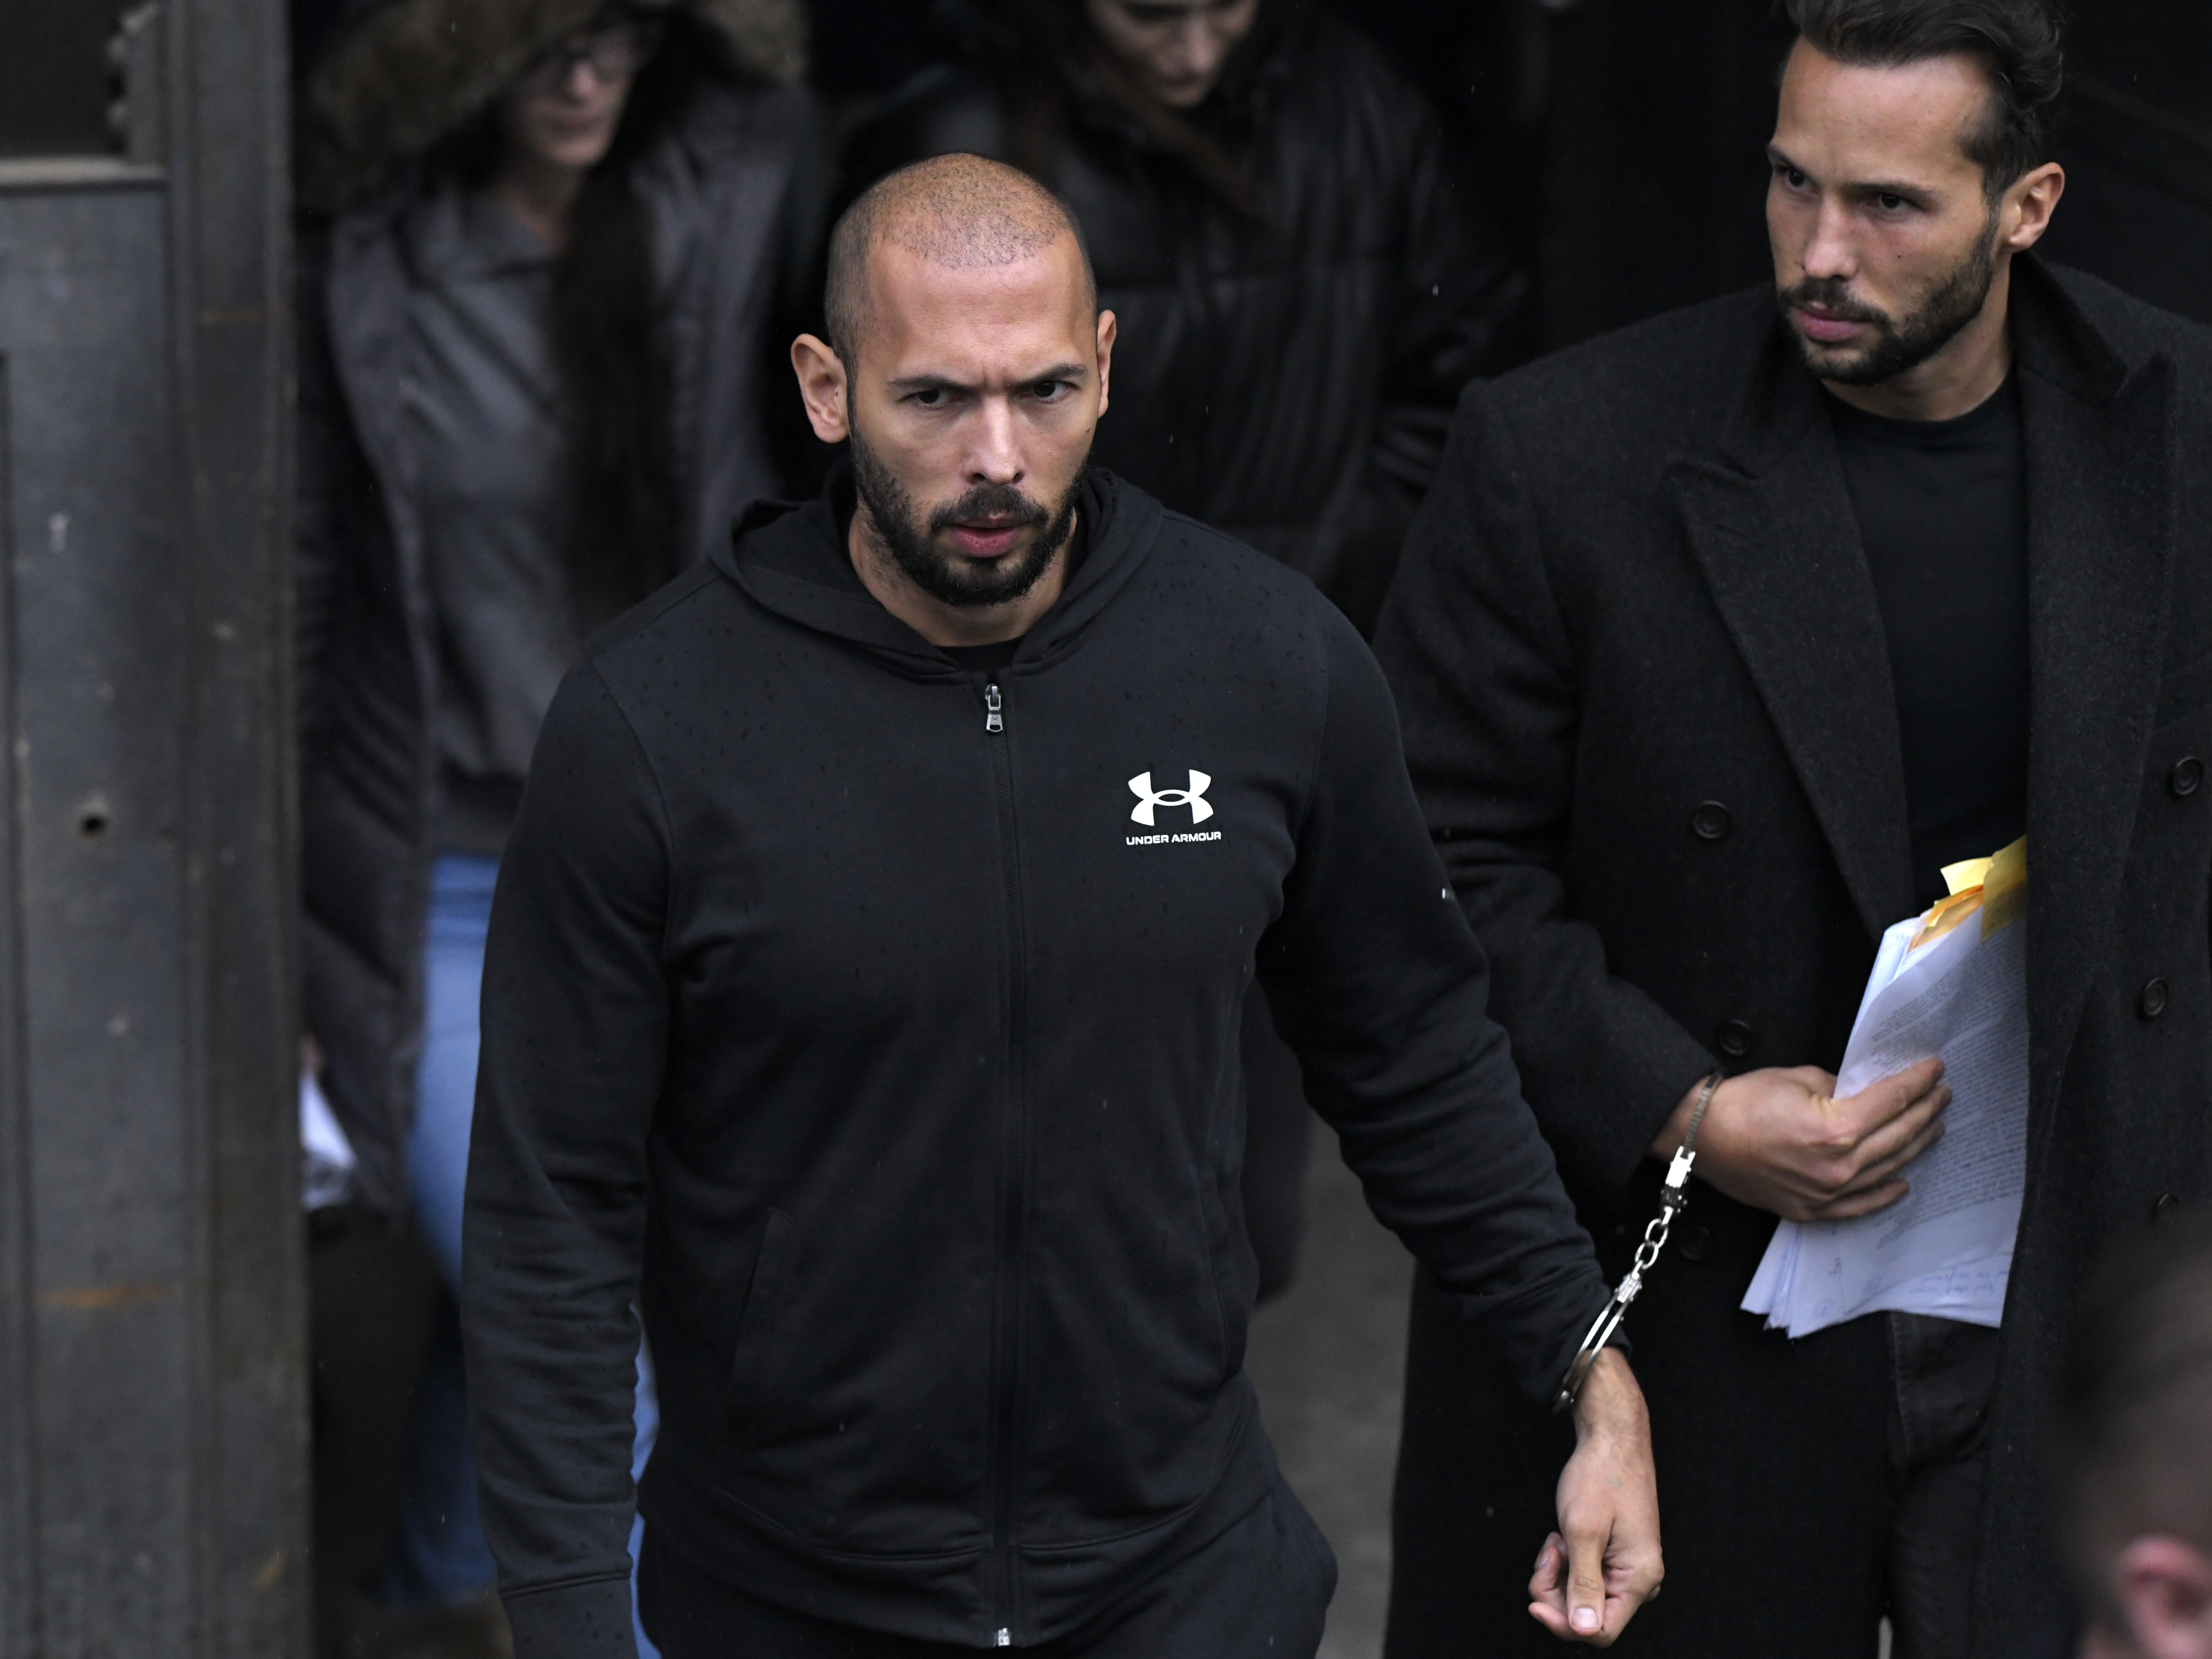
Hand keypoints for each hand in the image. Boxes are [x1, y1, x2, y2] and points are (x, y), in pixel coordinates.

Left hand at [1529, 1349, 1662, 1644]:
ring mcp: (1628, 1567)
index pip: (1601, 1631)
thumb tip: (1585, 1630)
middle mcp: (1640, 1579)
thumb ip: (1583, 1585)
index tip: (1535, 1602)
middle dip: (1557, 1591)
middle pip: (1588, 1614)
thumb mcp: (1583, 1532)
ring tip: (1556, 1539)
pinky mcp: (1616, 1556)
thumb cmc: (1600, 1478)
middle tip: (1548, 1554)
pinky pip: (1585, 1576)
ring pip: (1582, 1595)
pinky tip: (1562, 1537)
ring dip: (1559, 1573)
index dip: (1564, 1623)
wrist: (1612, 1439)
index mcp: (1639, 1579)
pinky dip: (1566, 1562)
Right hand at [1649, 1061, 1949, 1221]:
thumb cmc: (1740, 1102)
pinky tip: (1903, 1182)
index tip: (1935, 1070)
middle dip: (1926, 1111)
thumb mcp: (1797, 1078)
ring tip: (1933, 1128)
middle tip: (1942, 1094)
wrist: (1698, 1135)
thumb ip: (1838, 1087)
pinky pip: (1859, 1205)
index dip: (1918, 1083)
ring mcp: (1826, 1193)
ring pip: (1887, 1169)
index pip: (1893, 1102)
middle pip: (1898, 1136)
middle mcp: (1839, 1167)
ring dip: (1915, 1146)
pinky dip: (1884, 1194)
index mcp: (1837, 1129)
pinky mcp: (1810, 1209)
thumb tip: (1860, 1093)